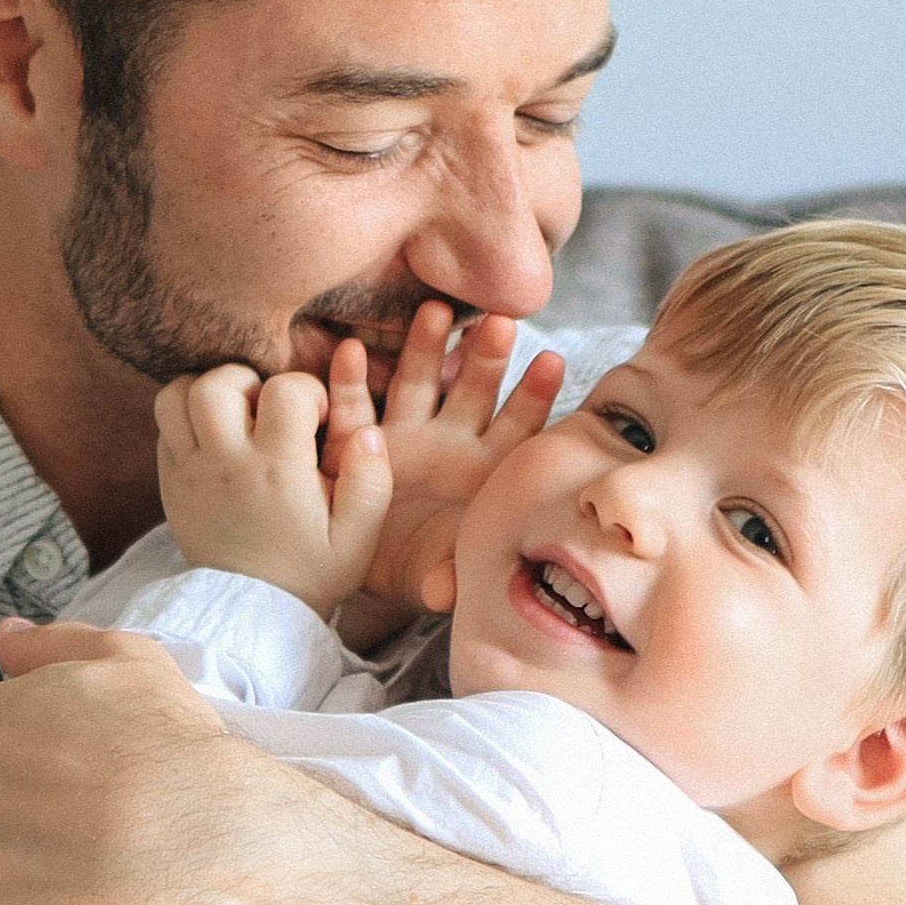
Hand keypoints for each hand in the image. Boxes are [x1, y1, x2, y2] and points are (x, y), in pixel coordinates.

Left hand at [154, 364, 392, 614]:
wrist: (253, 614)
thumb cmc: (310, 573)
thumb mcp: (357, 538)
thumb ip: (371, 481)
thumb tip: (367, 432)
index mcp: (277, 470)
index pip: (285, 389)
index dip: (308, 392)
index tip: (315, 420)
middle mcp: (226, 464)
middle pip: (218, 381)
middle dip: (249, 381)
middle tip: (268, 410)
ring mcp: (189, 472)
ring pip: (176, 395)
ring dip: (208, 393)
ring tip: (237, 416)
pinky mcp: (169, 483)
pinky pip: (164, 426)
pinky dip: (187, 419)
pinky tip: (217, 441)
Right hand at [324, 305, 563, 615]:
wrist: (364, 564)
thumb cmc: (416, 566)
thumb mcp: (432, 576)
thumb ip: (445, 577)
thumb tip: (447, 592)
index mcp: (483, 469)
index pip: (518, 427)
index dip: (534, 395)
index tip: (553, 360)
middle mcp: (450, 443)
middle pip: (473, 390)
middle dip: (487, 356)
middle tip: (500, 321)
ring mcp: (405, 434)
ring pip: (419, 382)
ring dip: (426, 346)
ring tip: (435, 312)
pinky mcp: (358, 439)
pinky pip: (354, 406)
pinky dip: (351, 379)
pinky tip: (353, 351)